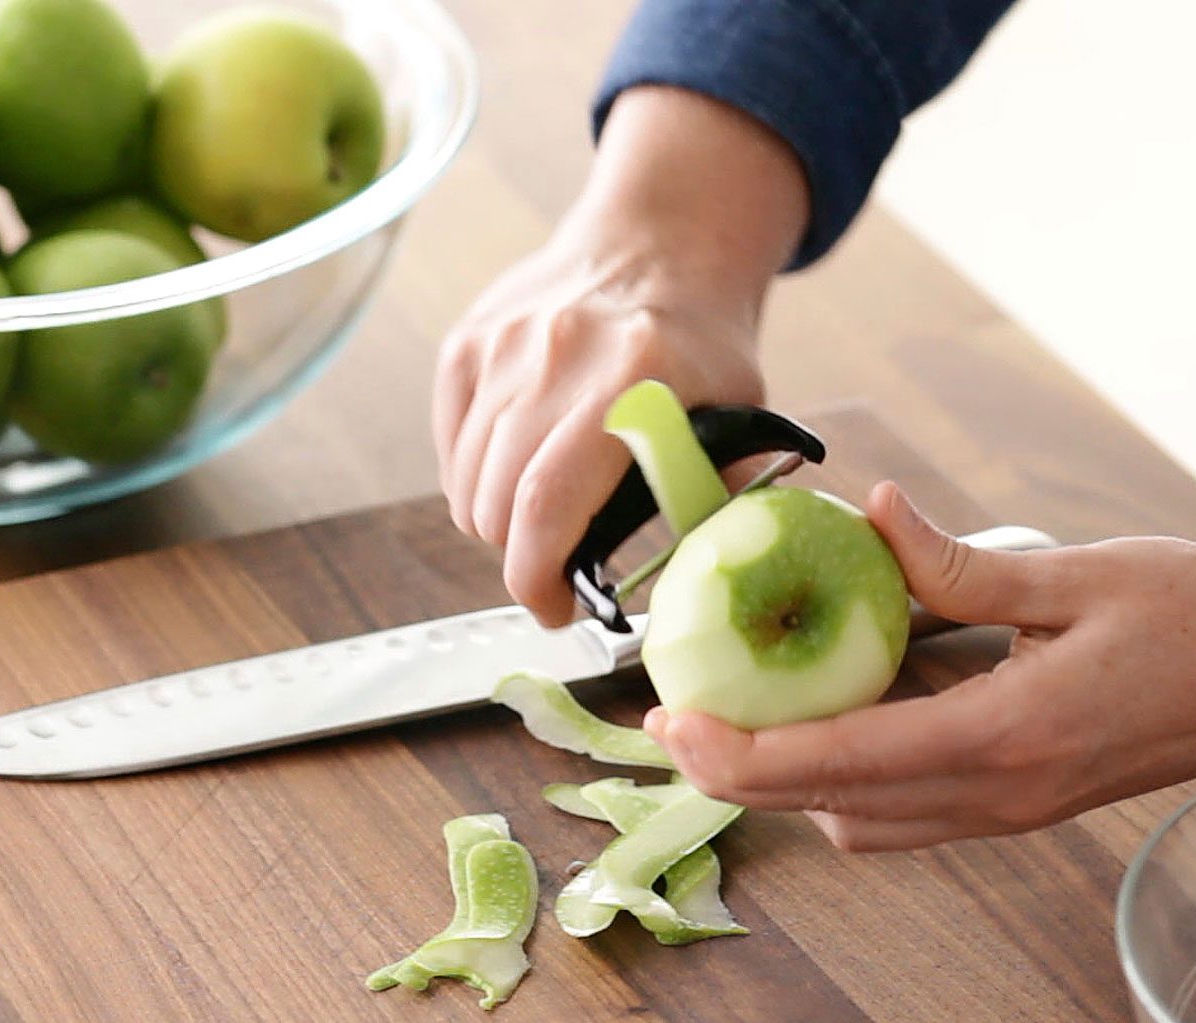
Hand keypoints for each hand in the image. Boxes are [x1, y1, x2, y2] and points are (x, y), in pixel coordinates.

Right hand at [434, 87, 808, 626]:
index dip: (537, 576)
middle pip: (496, 501)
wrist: (661, 238)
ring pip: (465, 481)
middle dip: (521, 559)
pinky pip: (451, 444)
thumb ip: (727, 487)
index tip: (554, 611)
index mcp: (631, 378)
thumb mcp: (744, 408)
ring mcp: (503, 344)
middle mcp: (556, 356)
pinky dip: (474, 478)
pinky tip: (519, 472)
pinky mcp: (468, 341)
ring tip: (543, 521)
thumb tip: (709, 571)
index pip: (549, 501)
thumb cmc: (704, 339)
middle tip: (555, 571)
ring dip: (497, 521)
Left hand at [645, 483, 1195, 850]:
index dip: (740, 752)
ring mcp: (1015, 812)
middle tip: (679, 715)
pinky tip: (842, 715)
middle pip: (831, 810)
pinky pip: (910, 815)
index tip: (669, 722)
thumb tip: (872, 517)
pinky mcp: (1027, 806)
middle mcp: (1001, 797)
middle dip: (743, 773)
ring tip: (748, 711)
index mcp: (1007, 738)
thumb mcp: (1084, 573)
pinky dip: (851, 782)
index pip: (837, 765)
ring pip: (866, 824)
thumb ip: (963, 565)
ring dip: (794, 783)